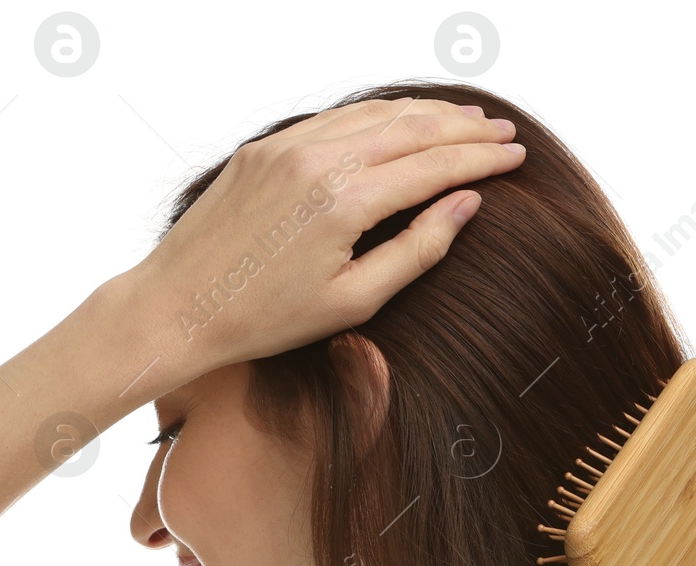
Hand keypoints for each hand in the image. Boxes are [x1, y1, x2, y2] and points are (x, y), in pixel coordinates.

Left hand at [130, 96, 525, 380]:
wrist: (179, 307)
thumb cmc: (264, 319)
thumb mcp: (353, 300)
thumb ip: (418, 250)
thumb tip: (467, 204)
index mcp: (346, 201)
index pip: (434, 165)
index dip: (482, 160)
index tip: (516, 158)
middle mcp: (318, 160)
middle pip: (412, 128)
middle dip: (464, 128)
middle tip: (502, 133)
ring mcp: (287, 147)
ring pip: (374, 115)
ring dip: (424, 115)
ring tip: (462, 119)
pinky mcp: (264, 149)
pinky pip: (335, 120)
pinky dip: (376, 117)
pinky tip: (398, 123)